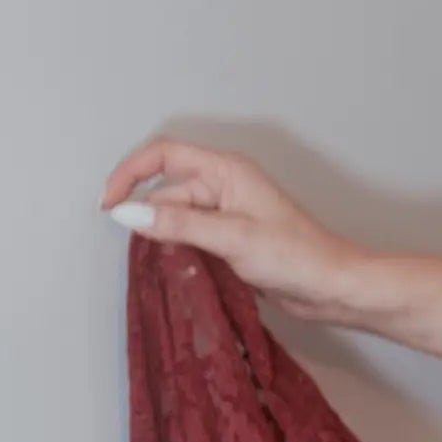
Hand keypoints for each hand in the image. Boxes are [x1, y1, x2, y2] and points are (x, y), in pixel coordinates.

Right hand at [98, 137, 366, 320]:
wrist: (333, 286)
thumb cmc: (295, 256)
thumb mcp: (230, 237)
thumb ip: (177, 224)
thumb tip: (127, 214)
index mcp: (226, 171)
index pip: (164, 155)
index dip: (131, 173)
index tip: (109, 204)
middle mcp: (224, 186)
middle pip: (167, 191)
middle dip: (149, 217)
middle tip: (148, 250)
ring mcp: (227, 213)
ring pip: (177, 218)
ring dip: (166, 238)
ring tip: (173, 263)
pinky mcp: (230, 239)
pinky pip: (191, 237)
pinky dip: (180, 251)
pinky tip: (182, 269)